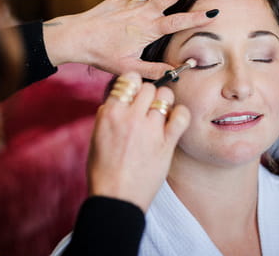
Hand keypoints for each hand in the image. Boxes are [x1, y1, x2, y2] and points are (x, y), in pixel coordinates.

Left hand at [42, 0, 215, 78]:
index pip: (177, 23)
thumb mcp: (130, 68)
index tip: (214, 13)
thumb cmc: (103, 55)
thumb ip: (154, 70)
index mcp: (147, 30)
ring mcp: (130, 2)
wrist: (77, 40)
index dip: (196, 18)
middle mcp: (141, 13)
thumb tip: (177, 71)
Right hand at [86, 72, 189, 211]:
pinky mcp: (167, 143)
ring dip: (164, 100)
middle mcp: (131, 117)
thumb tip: (119, 100)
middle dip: (149, 93)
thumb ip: (108, 114)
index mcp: (110, 113)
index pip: (127, 79)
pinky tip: (175, 120)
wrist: (116, 198)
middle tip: (148, 106)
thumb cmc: (103, 171)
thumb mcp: (96, 136)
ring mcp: (150, 129)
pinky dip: (181, 114)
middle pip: (148, 86)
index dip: (133, 83)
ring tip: (161, 112)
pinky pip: (182, 116)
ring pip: (165, 95)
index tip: (135, 91)